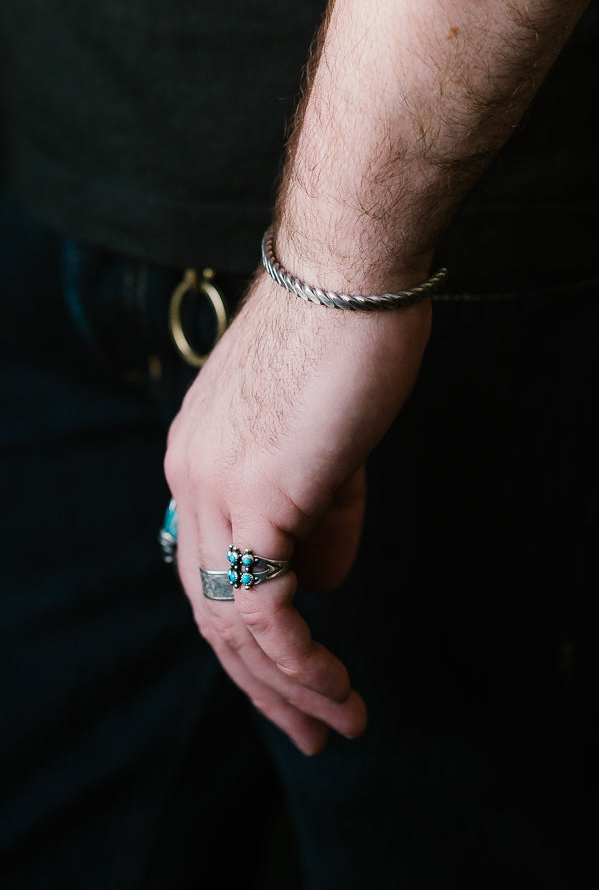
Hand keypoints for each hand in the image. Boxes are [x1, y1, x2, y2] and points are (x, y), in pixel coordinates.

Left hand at [164, 271, 430, 753]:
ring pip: (233, 623)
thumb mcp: (328, 451)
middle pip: (211, 614)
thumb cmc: (344, 347)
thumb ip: (318, 520)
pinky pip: (266, 606)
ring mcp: (216, 488)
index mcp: (197, 467)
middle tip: (311, 732)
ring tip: (338, 724)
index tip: (296, 681)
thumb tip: (321, 584)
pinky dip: (299, 661)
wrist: (349, 278)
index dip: (251, 641)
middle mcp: (191, 483)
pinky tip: (334, 687)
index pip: (211, 575)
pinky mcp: (258, 493)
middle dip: (262, 685)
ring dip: (287, 686)